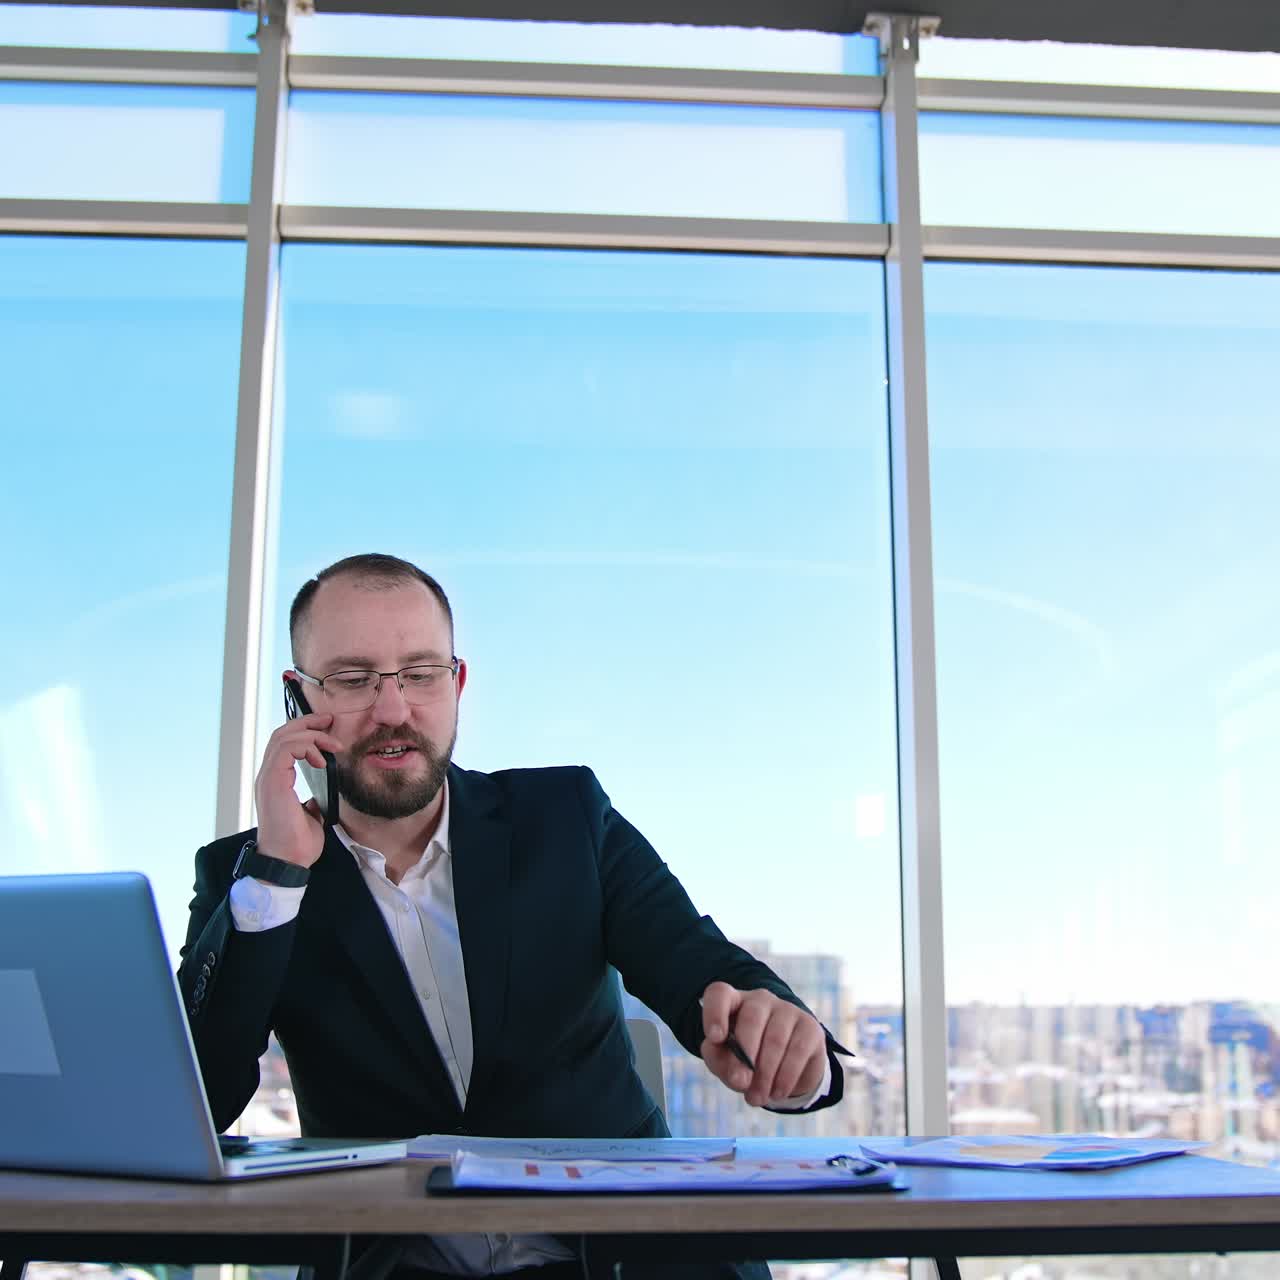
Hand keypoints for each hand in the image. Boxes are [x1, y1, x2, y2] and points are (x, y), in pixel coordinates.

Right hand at [254, 712, 342, 868]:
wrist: (288, 862)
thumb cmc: (297, 844)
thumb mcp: (311, 816)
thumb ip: (311, 801)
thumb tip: (319, 795)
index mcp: (275, 781)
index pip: (284, 744)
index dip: (305, 731)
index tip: (328, 728)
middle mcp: (268, 776)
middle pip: (282, 734)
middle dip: (308, 722)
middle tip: (330, 721)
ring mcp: (267, 779)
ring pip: (282, 737)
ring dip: (311, 734)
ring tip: (332, 744)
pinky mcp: (272, 783)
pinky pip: (285, 750)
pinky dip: (306, 748)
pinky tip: (322, 760)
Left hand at [700, 982, 826, 1107]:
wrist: (784, 1069)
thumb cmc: (745, 1059)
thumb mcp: (725, 1061)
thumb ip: (720, 1061)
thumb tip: (736, 1074)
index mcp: (733, 1002)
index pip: (719, 993)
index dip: (715, 1013)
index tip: (715, 1038)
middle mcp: (760, 1000)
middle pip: (751, 1019)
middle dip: (744, 1056)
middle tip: (740, 1084)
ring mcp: (787, 1010)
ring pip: (775, 1039)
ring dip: (765, 1074)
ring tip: (757, 1097)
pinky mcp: (810, 1027)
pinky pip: (798, 1051)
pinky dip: (785, 1077)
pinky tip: (778, 1092)